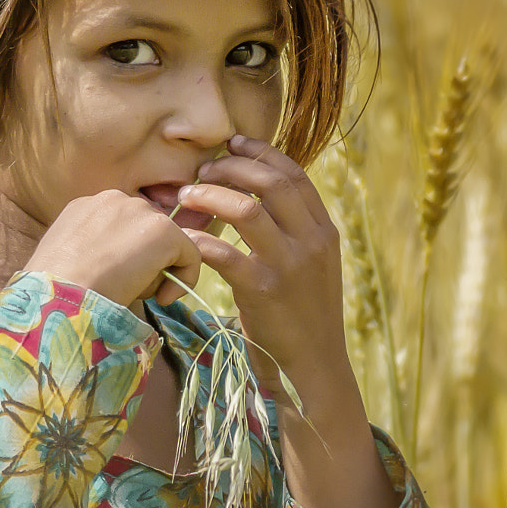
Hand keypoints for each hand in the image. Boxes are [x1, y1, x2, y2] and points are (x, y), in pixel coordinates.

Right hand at [23, 188, 205, 316]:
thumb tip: (119, 266)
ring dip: (156, 272)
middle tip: (125, 289)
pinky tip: (160, 298)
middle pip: (146, 232)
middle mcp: (114, 199)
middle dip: (142, 262)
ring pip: (166, 244)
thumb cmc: (55, 292)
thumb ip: (94, 251)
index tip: (113, 282)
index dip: (124, 257)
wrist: (58, 298)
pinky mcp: (163, 231)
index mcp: (86, 206)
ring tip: (134, 292)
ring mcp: (140, 211)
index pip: (122, 227)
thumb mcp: (68, 260)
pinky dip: (183, 280)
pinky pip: (190, 256)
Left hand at [173, 133, 347, 389]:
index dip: (262, 153)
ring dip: (211, 196)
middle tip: (204, 169)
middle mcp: (311, 242)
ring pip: (246, 209)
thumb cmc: (303, 315)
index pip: (294, 175)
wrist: (314, 364)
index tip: (235, 143)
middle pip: (270, 183)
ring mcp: (288, 265)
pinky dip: (199, 240)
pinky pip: (224, 253)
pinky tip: (182, 238)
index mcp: (324, 231)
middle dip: (232, 168)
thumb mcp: (313, 266)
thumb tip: (260, 196)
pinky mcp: (262, 290)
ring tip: (187, 196)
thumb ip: (294, 231)